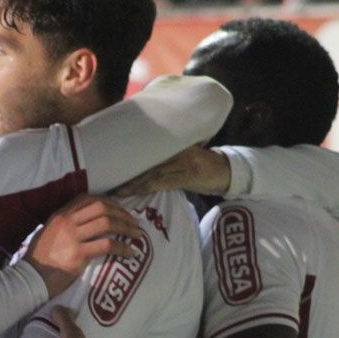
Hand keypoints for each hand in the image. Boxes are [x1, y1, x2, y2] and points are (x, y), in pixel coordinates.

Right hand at [24, 195, 141, 296]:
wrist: (31, 277)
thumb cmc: (39, 258)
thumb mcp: (49, 232)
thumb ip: (65, 225)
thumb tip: (85, 223)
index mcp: (61, 215)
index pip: (89, 199)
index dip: (109, 202)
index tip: (121, 211)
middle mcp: (67, 221)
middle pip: (102, 208)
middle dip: (123, 214)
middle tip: (134, 223)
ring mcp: (73, 236)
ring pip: (107, 223)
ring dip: (127, 228)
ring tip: (138, 235)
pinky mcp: (78, 253)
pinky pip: (107, 245)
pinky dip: (123, 248)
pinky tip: (130, 253)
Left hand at [113, 146, 231, 196]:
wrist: (229, 172)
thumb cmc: (204, 167)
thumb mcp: (186, 158)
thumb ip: (167, 159)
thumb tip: (143, 165)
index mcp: (176, 146)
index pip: (149, 152)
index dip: (130, 160)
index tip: (112, 166)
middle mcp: (179, 152)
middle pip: (148, 162)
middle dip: (128, 173)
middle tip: (109, 180)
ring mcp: (185, 163)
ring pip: (154, 173)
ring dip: (135, 183)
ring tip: (119, 190)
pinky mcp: (190, 176)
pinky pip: (165, 182)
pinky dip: (149, 187)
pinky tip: (137, 191)